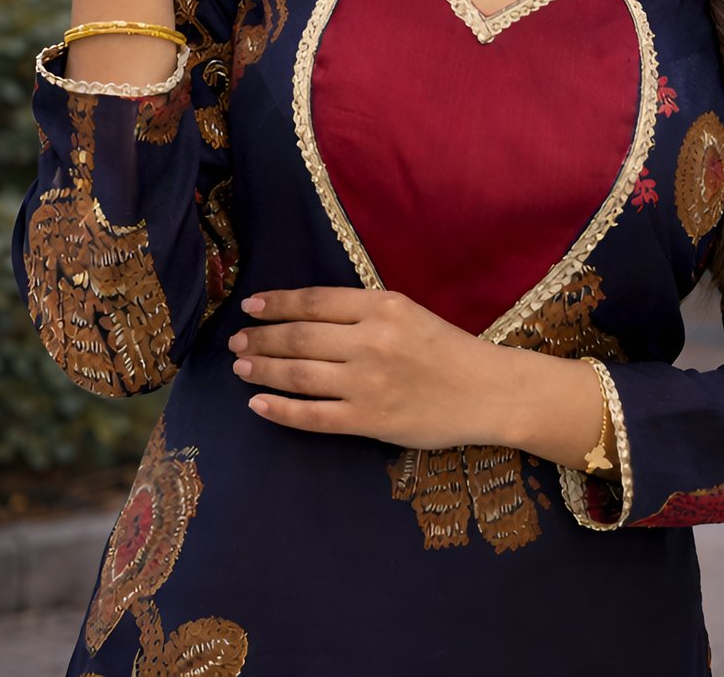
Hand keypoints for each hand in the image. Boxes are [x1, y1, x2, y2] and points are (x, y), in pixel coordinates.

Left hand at [227, 287, 516, 449]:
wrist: (486, 391)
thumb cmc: (446, 348)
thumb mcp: (407, 312)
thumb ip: (362, 310)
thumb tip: (305, 313)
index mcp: (382, 307)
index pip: (314, 301)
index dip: (277, 304)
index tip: (251, 306)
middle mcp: (371, 341)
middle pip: (299, 337)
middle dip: (261, 338)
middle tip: (237, 340)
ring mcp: (368, 383)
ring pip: (299, 375)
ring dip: (263, 369)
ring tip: (241, 366)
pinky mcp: (369, 421)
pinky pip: (313, 416)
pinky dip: (280, 410)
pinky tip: (258, 404)